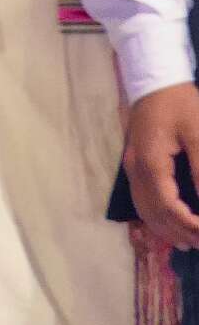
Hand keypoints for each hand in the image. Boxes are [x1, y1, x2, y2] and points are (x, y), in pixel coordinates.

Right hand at [124, 84, 198, 250]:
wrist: (155, 81)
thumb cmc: (181, 104)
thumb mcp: (198, 133)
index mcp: (152, 163)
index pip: (169, 206)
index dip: (190, 224)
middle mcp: (137, 170)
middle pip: (154, 213)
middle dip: (181, 232)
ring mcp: (132, 168)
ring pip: (145, 210)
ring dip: (167, 230)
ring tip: (190, 243)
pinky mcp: (135, 165)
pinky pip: (142, 200)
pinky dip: (156, 219)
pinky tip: (170, 226)